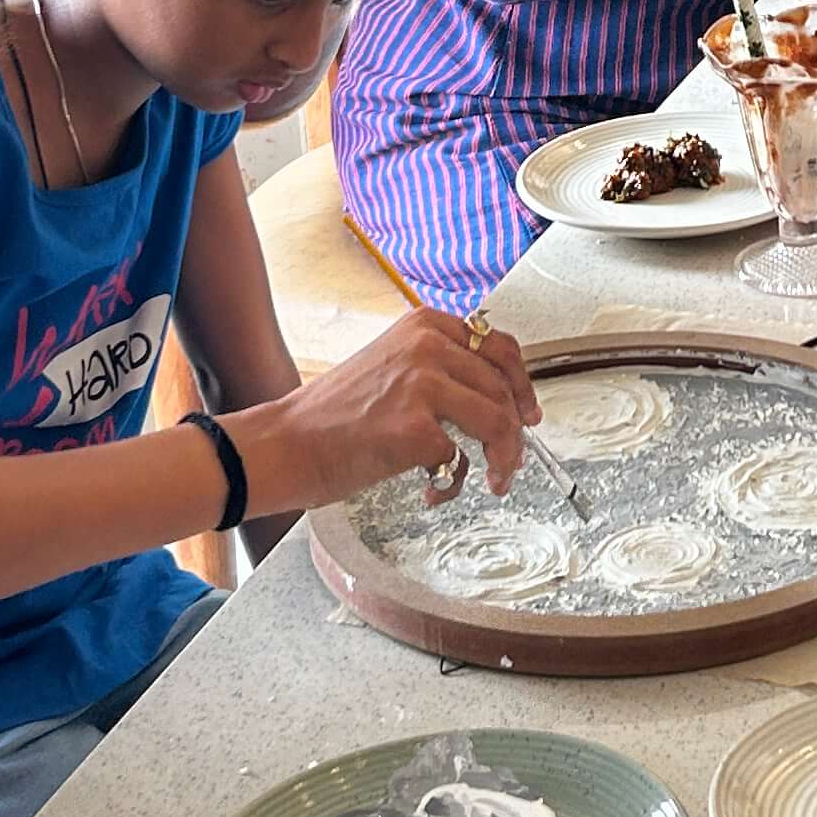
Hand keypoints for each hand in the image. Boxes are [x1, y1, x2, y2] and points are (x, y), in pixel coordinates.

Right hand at [244, 308, 532, 505]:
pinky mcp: (415, 428)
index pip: (499, 347)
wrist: (287, 444)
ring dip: (502, 461)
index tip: (529, 413)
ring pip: (498, 423)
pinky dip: (454, 484)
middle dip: (515, 434)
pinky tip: (431, 490)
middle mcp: (427, 345)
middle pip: (503, 390)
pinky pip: (461, 460)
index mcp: (424, 325)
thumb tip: (499, 401)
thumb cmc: (334, 415)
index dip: (522, 385)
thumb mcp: (393, 367)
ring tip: (489, 481)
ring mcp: (422, 384)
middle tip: (509, 462)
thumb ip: (442, 371)